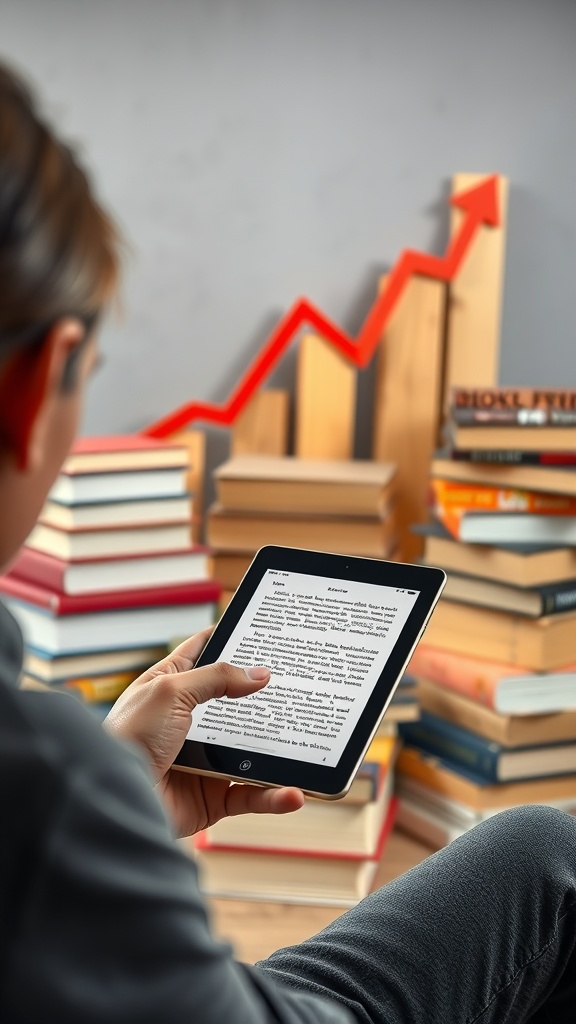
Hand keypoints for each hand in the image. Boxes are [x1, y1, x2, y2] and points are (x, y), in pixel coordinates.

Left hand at [103, 628, 303, 836]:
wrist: (113, 799)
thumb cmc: (128, 738)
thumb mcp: (171, 691)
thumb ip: (216, 678)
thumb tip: (260, 674)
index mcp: (171, 686)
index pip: (204, 652)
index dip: (230, 639)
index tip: (262, 629)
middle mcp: (190, 720)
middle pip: (236, 702)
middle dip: (266, 696)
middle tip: (300, 682)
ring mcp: (203, 758)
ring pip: (251, 751)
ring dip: (280, 751)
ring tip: (309, 741)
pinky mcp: (212, 796)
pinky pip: (251, 794)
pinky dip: (274, 795)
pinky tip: (295, 792)